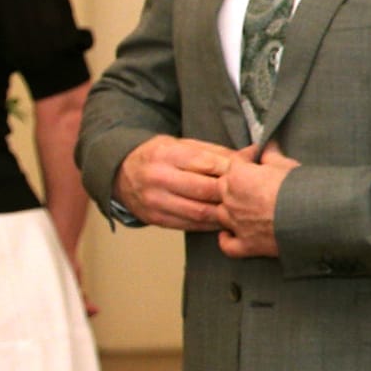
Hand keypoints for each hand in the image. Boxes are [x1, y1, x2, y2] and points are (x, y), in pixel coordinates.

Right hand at [115, 134, 237, 231]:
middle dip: (230, 193)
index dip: (232, 170)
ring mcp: (154, 201)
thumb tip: (250, 156)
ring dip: (223, 213)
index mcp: (166, 154)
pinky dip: (209, 224)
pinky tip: (221, 220)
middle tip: (249, 195)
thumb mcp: (181, 144)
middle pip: (204, 190)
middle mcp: (157, 178)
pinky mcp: (154, 218)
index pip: (207, 164)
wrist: (120, 173)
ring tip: (239, 210)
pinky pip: (188, 225)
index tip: (249, 173)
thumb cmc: (157, 156)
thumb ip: (214, 152)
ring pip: (198, 212)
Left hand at [215, 145, 296, 259]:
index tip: (256, 155)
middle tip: (252, 180)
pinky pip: (227, 245)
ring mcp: (237, 224)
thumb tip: (267, 147)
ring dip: (230, 209)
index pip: (235, 161)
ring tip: (244, 205)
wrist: (316, 216)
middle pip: (223, 187)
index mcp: (239, 177)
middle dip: (236, 181)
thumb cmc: (303, 187)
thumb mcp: (287, 165)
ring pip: (222, 214)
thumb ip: (271, 155)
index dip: (247, 156)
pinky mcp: (247, 245)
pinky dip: (227, 239)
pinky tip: (231, 234)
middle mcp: (232, 201)